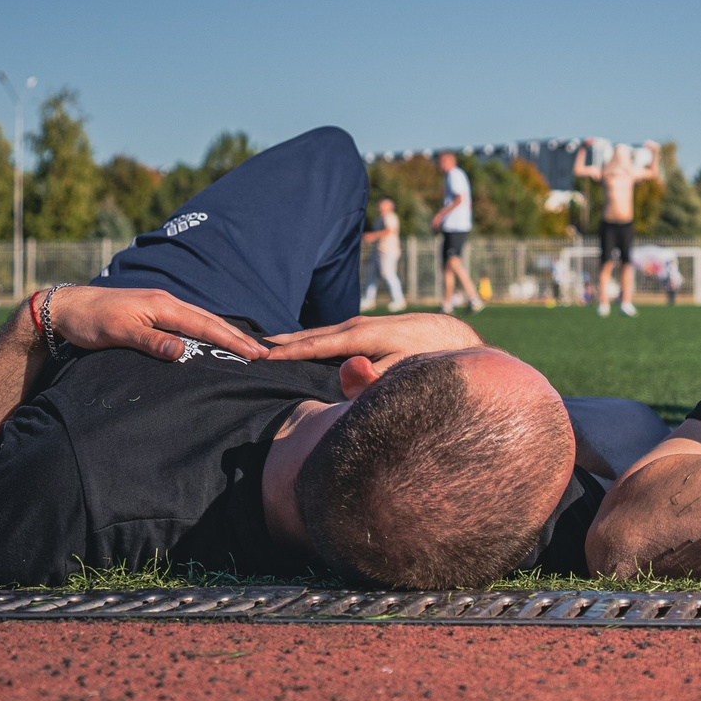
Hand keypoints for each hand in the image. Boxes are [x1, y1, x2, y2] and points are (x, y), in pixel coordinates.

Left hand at [46, 286, 267, 361]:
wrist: (66, 307)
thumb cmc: (91, 321)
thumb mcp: (119, 332)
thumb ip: (151, 342)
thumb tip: (182, 352)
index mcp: (163, 306)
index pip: (206, 326)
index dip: (232, 341)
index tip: (256, 353)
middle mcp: (167, 302)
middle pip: (210, 320)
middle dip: (237, 337)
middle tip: (264, 353)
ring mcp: (161, 305)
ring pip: (201, 320)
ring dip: (225, 333)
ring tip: (246, 347)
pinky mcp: (153, 311)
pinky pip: (189, 321)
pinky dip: (207, 330)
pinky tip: (212, 338)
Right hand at [262, 311, 480, 371]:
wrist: (451, 337)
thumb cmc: (429, 357)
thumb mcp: (404, 370)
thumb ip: (376, 374)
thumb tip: (346, 372)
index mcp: (360, 335)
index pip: (315, 345)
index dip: (287, 352)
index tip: (260, 357)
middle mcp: (357, 326)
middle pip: (311, 335)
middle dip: (283, 342)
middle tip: (250, 347)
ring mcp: (362, 325)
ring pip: (321, 334)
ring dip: (295, 340)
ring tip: (270, 347)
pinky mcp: (368, 330)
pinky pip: (332, 336)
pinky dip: (313, 340)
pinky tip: (305, 347)